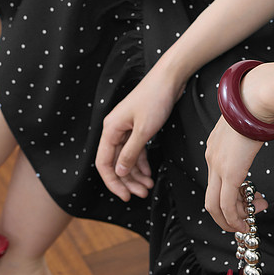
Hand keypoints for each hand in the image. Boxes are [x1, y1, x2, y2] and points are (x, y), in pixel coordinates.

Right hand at [96, 67, 184, 200]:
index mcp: (110, 129)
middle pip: (115, 163)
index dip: (113, 182)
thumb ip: (130, 153)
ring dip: (136, 174)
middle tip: (141, 194)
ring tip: (148, 187)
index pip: (104, 163)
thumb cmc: (155, 99)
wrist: (169, 78)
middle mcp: (115, 129)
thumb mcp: (143, 130)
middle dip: (127, 181)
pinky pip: (135, 149)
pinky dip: (141, 162)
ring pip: (126, 158)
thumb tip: (119, 172)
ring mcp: (126, 128)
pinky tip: (149, 173)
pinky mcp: (138, 126)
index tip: (125, 196)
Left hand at [204, 116, 267, 231]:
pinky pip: (227, 205)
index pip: (215, 181)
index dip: (230, 196)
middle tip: (247, 217)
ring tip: (253, 217)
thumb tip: (260, 132)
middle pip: (211, 198)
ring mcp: (217, 167)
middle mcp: (211, 159)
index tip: (248, 199)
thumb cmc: (254, 107)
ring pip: (216, 206)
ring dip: (234, 218)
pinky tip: (245, 224)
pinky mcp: (229, 173)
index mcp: (214, 148)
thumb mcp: (246, 125)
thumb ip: (246, 136)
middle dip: (228, 214)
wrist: (254, 100)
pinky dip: (234, 219)